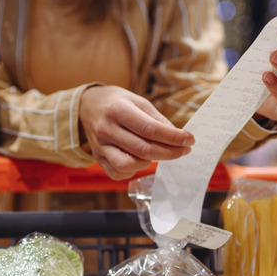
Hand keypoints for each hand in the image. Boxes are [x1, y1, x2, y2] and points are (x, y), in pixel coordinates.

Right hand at [79, 85, 193, 179]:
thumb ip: (157, 120)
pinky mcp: (98, 159)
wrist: (87, 106)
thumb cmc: (117, 102)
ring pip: (129, 165)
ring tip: (157, 152)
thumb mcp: (138, 102)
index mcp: (118, 110)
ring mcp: (100, 146)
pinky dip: (134, 170)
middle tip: (184, 150)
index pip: (150, 129)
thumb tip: (178, 137)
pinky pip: (118, 173)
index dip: (173, 137)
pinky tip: (140, 159)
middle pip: (143, 149)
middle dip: (170, 152)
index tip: (189, 140)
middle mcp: (106, 129)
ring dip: (150, 162)